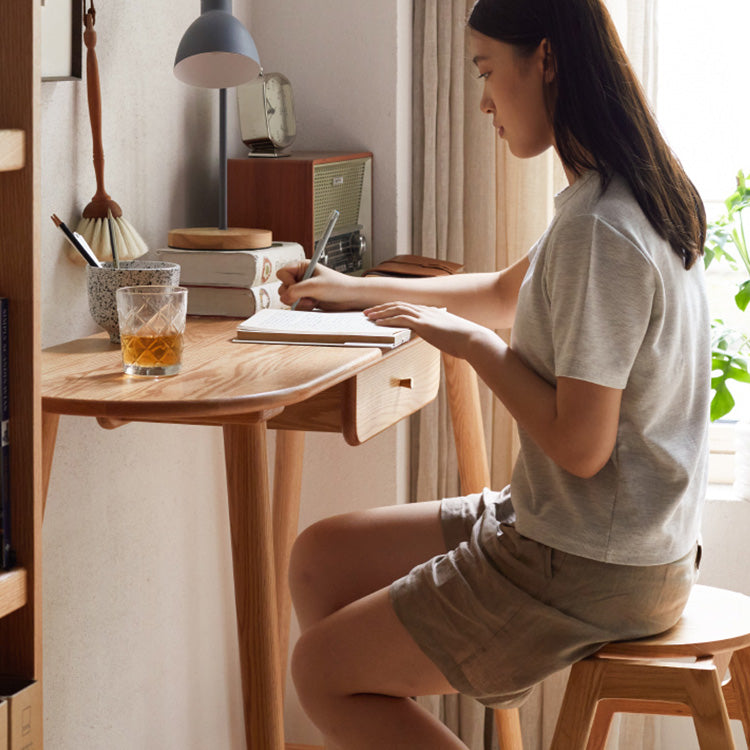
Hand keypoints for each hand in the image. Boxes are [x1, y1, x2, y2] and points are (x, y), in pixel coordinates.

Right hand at [277, 261, 361, 310]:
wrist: (350, 298)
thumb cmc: (338, 286)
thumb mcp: (315, 286)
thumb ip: (296, 290)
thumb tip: (284, 297)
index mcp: (302, 267)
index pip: (282, 273)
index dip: (287, 281)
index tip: (297, 286)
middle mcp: (301, 277)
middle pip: (283, 287)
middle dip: (294, 295)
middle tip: (307, 296)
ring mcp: (303, 289)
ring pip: (288, 298)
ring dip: (299, 302)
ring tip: (313, 300)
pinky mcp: (306, 300)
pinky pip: (296, 305)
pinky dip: (303, 307)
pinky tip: (314, 304)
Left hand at [364, 302, 494, 359]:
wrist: (474, 340)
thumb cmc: (465, 341)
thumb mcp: (450, 336)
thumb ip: (441, 334)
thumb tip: (439, 339)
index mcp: (432, 312)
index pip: (408, 306)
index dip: (393, 308)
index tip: (382, 310)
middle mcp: (427, 311)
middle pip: (399, 304)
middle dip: (382, 308)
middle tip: (368, 311)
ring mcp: (425, 316)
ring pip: (397, 309)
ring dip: (380, 312)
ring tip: (368, 316)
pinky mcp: (423, 325)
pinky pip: (400, 319)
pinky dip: (387, 320)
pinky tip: (378, 323)